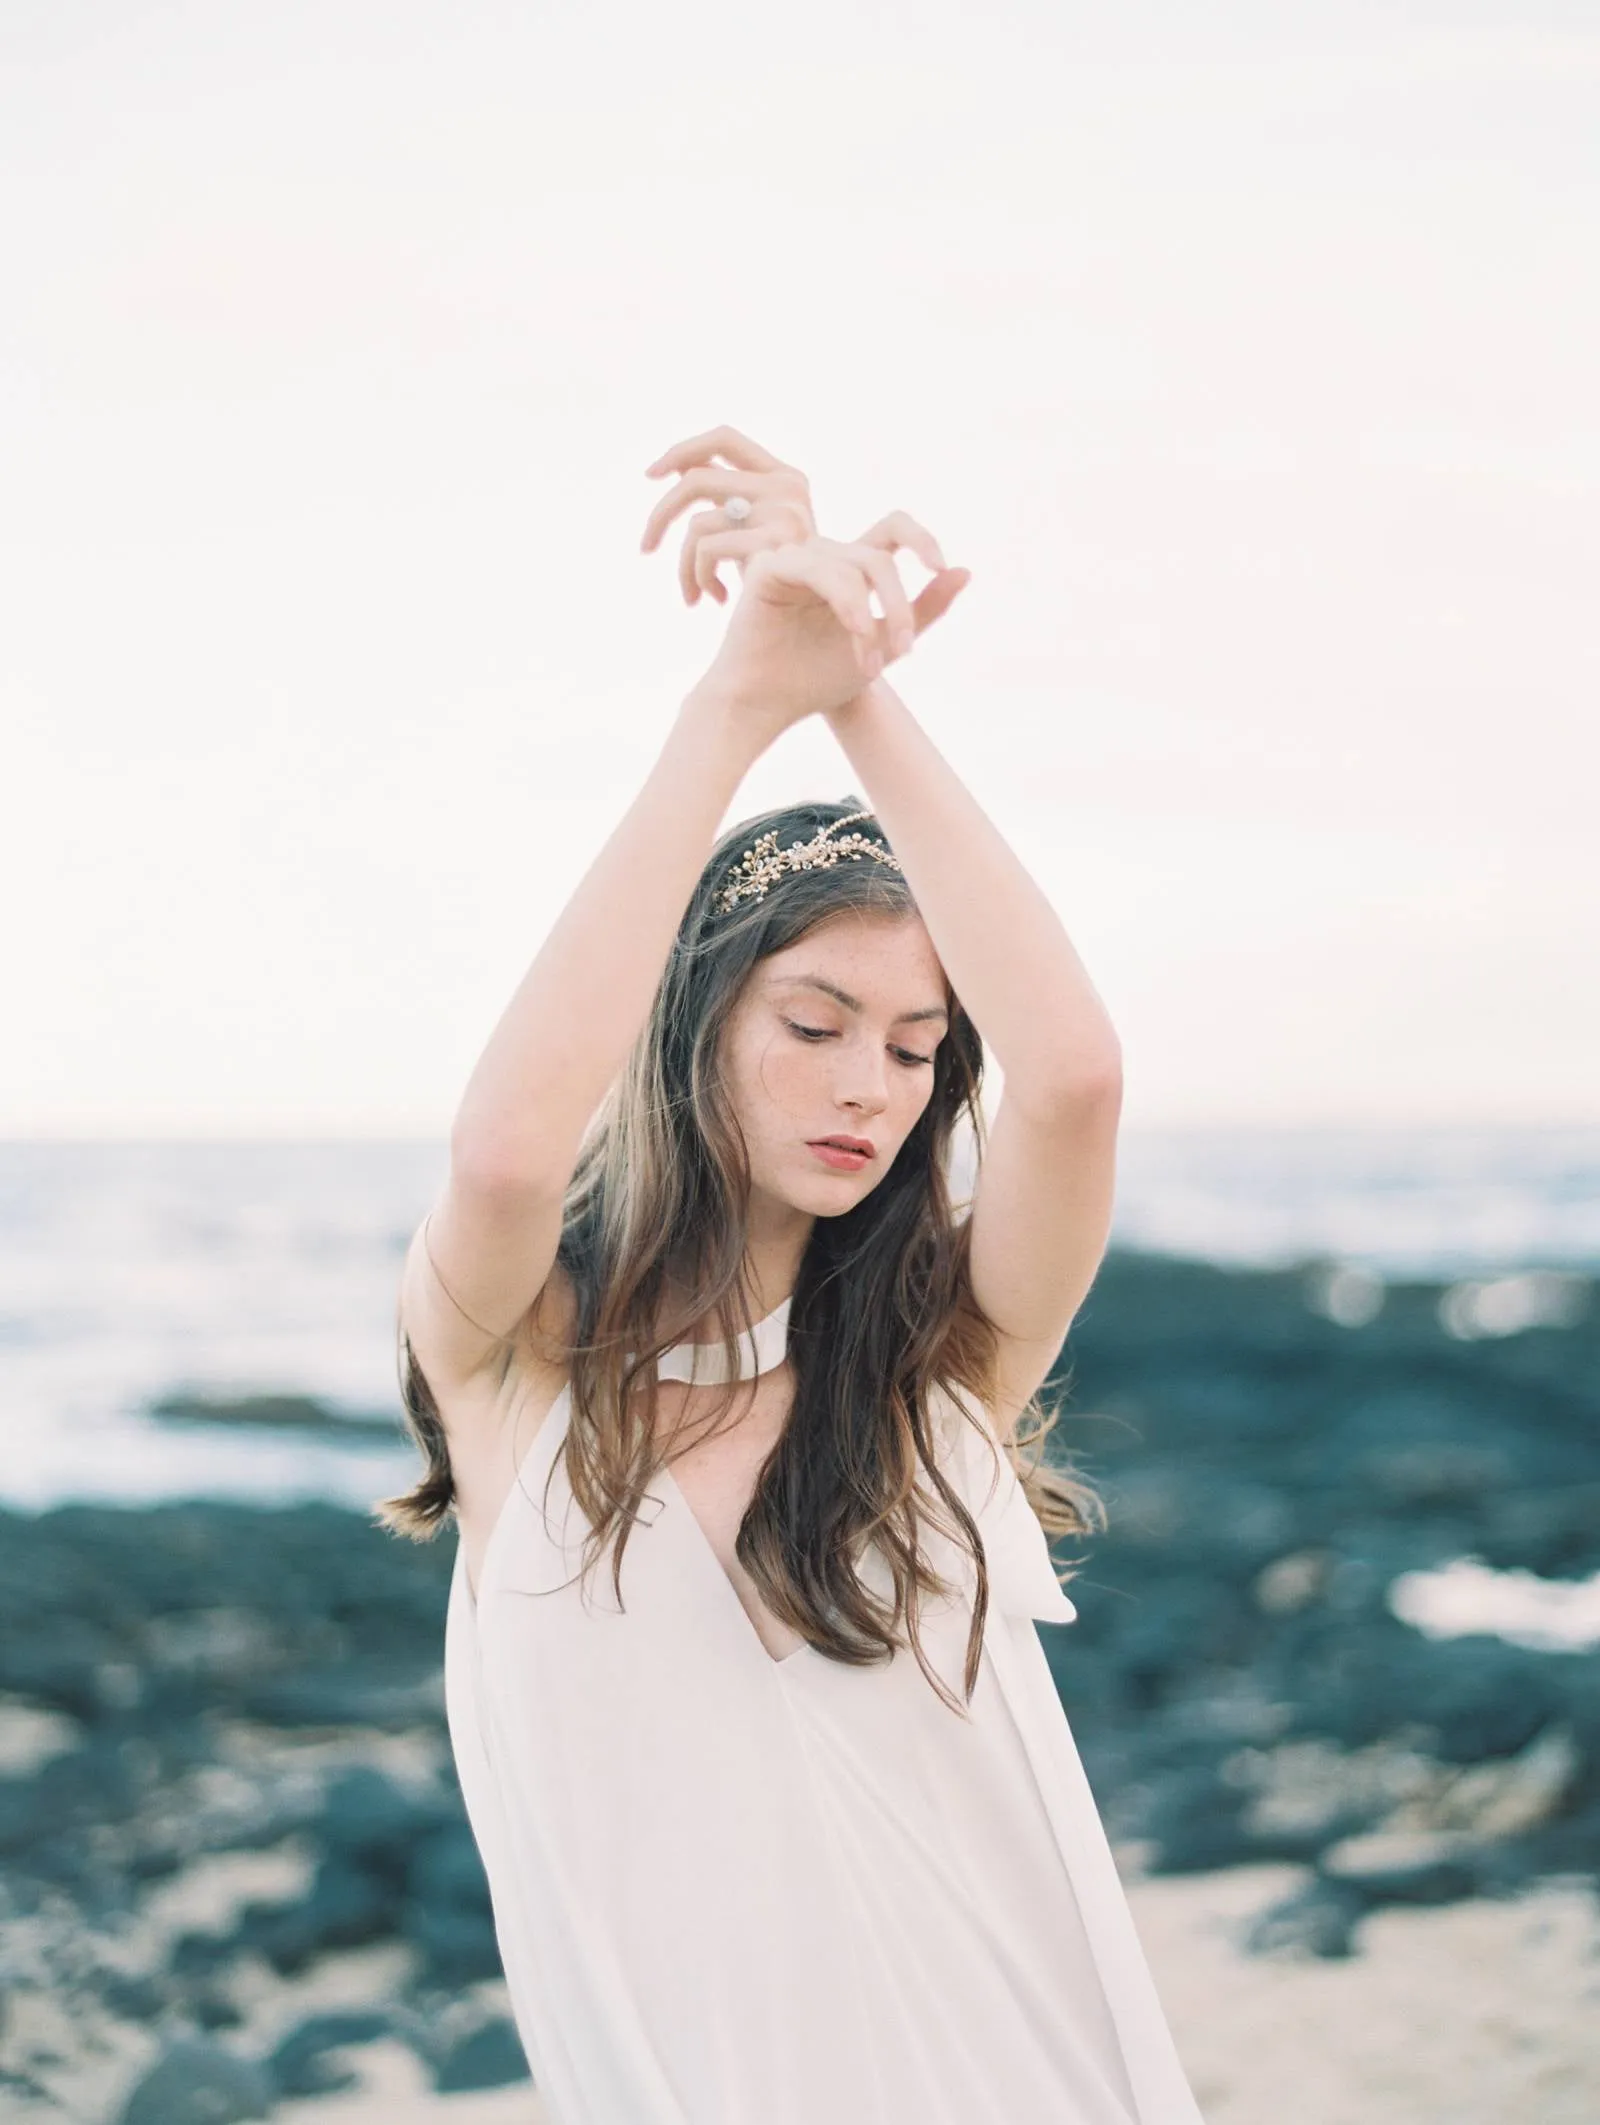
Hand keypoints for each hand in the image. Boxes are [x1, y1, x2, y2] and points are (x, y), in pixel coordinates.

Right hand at [641, 424, 971, 734]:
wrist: (768, 707)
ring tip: (870, 662)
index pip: (893, 529)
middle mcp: (823, 557)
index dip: (922, 538)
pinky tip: (853, 632)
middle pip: (879, 557)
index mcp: (850, 568)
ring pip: (854, 565)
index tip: (941, 567)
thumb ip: (923, 610)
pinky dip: (846, 601)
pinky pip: (819, 568)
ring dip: (871, 616)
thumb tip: (965, 571)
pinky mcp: (767, 566)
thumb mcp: (884, 646)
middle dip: (899, 606)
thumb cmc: (816, 680)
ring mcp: (794, 558)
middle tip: (903, 652)